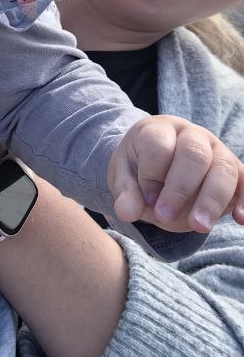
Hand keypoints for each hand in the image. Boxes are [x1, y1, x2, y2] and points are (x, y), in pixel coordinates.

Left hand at [109, 114, 243, 232]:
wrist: (158, 167)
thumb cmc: (139, 168)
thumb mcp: (123, 177)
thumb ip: (125, 193)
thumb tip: (126, 213)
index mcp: (159, 130)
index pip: (159, 146)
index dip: (151, 175)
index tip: (146, 199)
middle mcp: (192, 134)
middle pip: (195, 154)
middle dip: (180, 188)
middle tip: (164, 217)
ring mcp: (217, 150)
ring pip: (224, 168)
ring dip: (212, 199)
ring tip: (199, 226)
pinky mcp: (235, 170)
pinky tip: (240, 219)